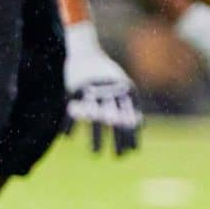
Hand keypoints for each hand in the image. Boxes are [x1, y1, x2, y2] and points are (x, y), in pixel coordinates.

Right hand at [59, 20, 141, 155]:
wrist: (85, 50)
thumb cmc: (105, 72)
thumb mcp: (121, 84)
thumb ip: (131, 104)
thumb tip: (141, 126)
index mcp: (122, 90)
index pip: (129, 115)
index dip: (130, 133)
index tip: (131, 152)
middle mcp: (108, 90)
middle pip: (115, 119)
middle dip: (117, 139)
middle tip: (118, 158)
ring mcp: (91, 89)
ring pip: (94, 118)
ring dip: (96, 138)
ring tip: (96, 154)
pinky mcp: (75, 88)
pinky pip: (72, 110)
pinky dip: (69, 124)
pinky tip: (68, 137)